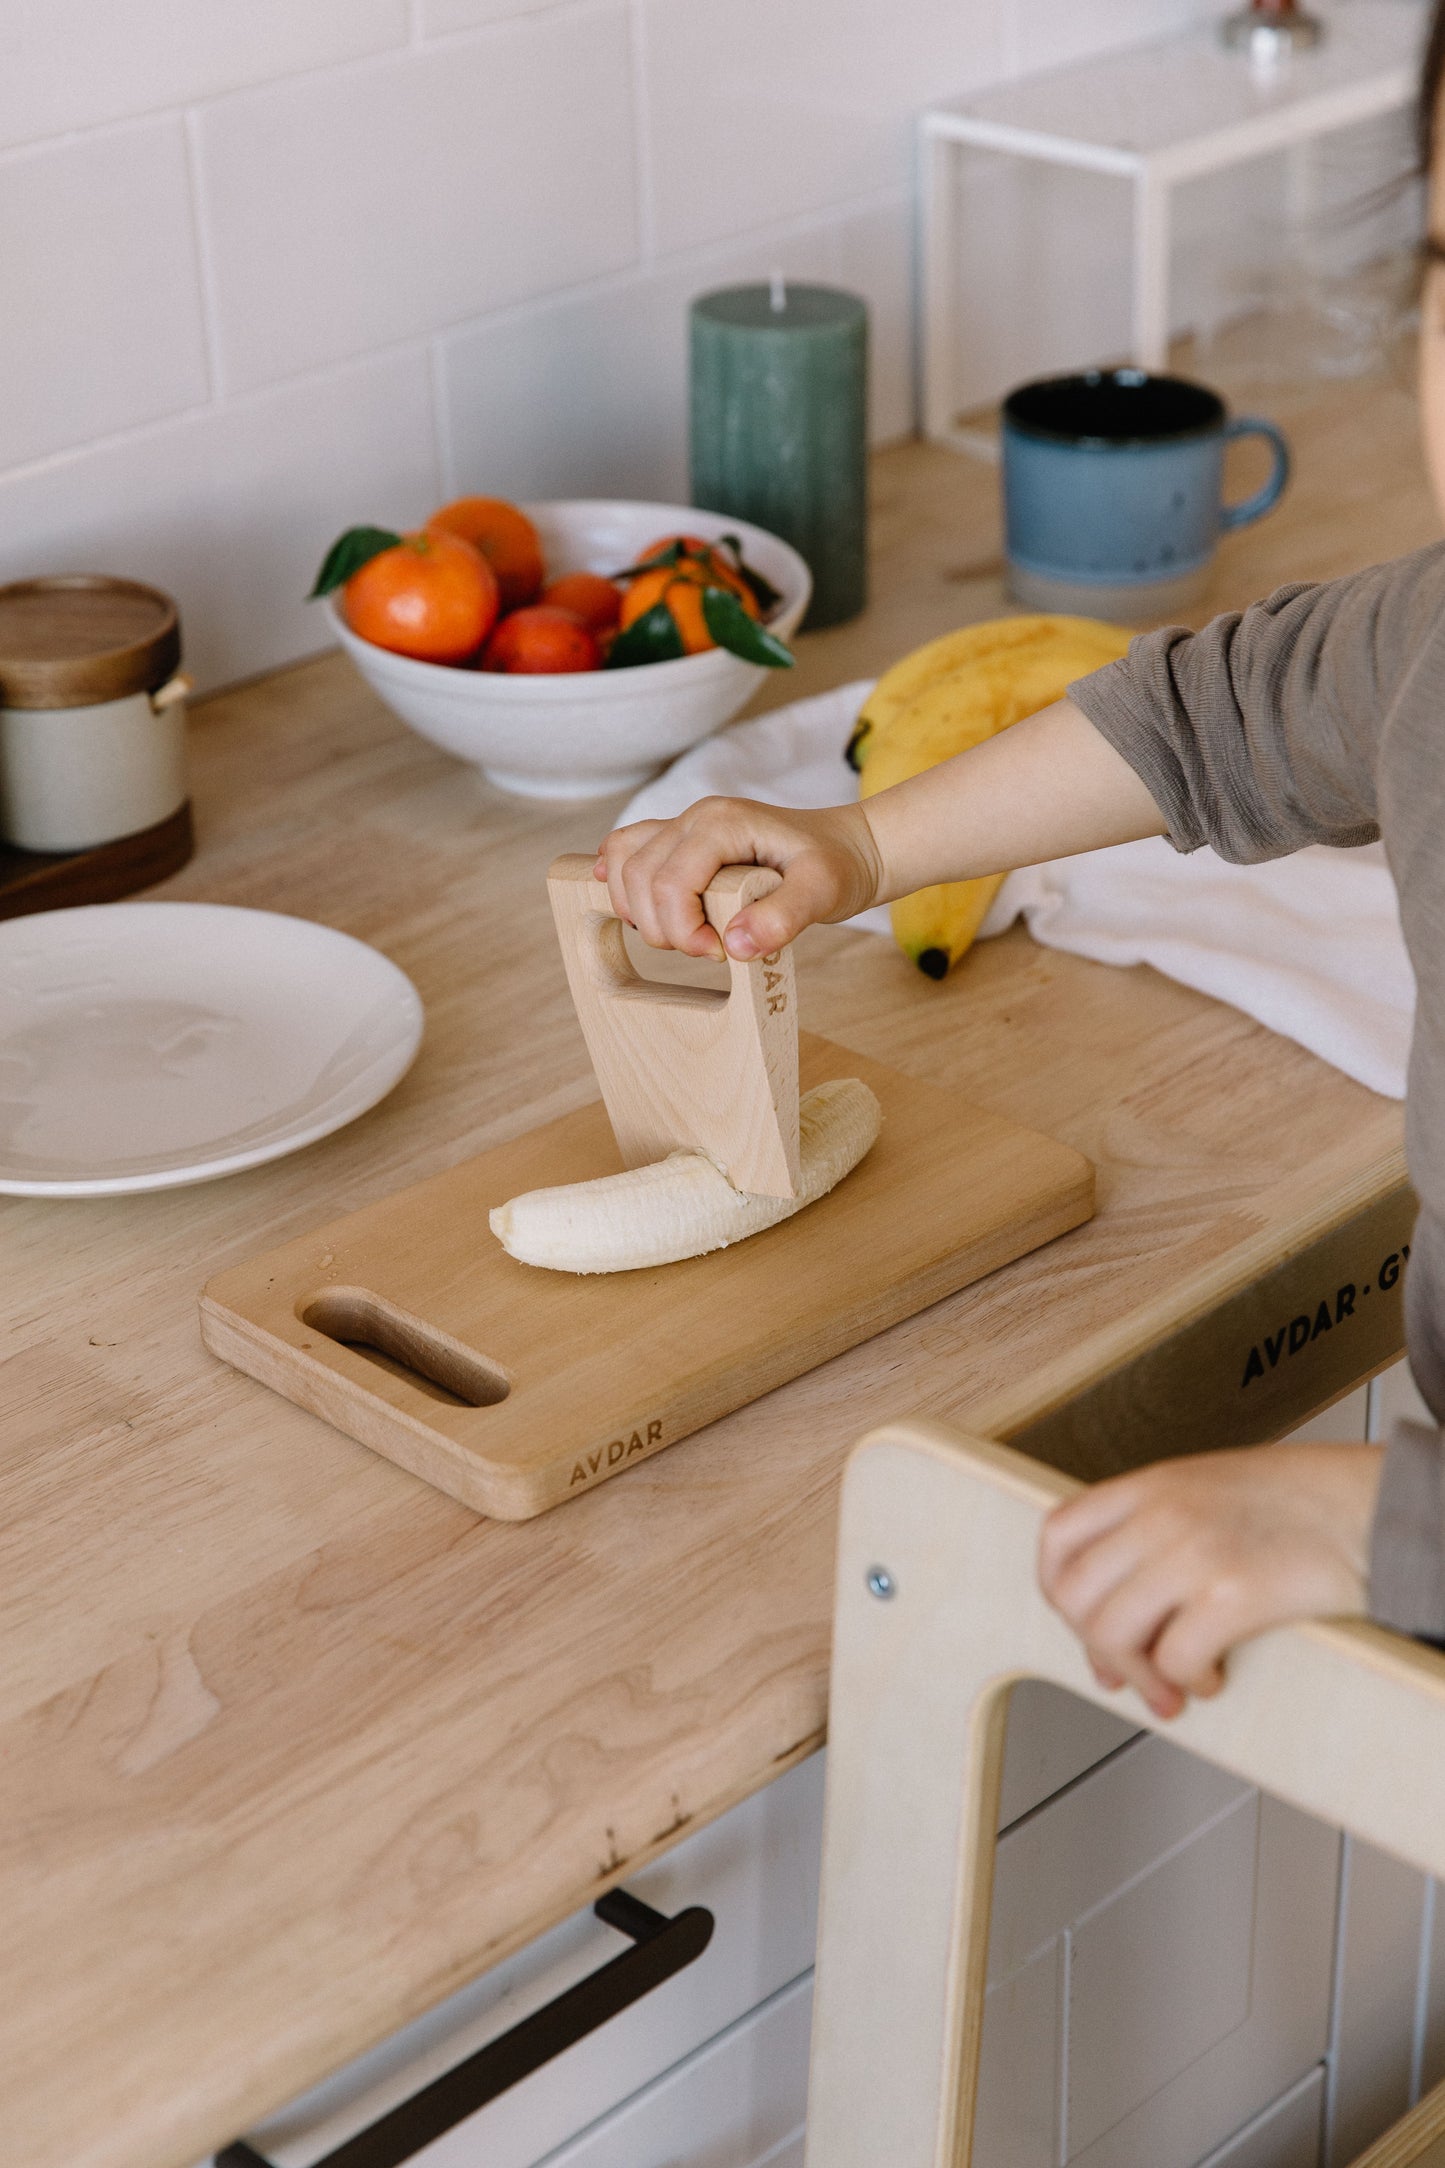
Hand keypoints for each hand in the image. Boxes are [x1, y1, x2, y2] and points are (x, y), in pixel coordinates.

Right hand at [594, 797, 882, 961]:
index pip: (670, 881)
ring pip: (623, 863)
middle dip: (663, 928)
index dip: (683, 929)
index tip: (720, 953)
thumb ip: (783, 917)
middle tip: (709, 949)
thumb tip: (734, 946)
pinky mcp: (679, 839)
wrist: (846, 849)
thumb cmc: (837, 866)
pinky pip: (626, 850)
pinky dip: (618, 880)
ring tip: (684, 934)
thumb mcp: (824, 893)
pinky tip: (628, 904)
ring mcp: (683, 825)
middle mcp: (695, 817)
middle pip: (638, 876)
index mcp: (723, 823)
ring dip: (638, 910)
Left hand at [1038, 1441, 1382, 1720]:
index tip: (1078, 1621)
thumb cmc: (1298, 1503)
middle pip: (1074, 1595)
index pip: (1057, 1535)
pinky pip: (1173, 1659)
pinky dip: (1187, 1682)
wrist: (1370, 1506)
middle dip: (1093, 1647)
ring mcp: (1193, 1550)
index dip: (1056, 1590)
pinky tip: (1211, 1677)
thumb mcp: (1205, 1489)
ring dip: (1138, 1675)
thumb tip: (1110, 1622)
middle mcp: (1161, 1513)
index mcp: (1150, 1484)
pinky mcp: (1233, 1593)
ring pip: (1110, 1633)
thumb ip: (1152, 1534)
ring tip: (1171, 1686)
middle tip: (1125, 1672)